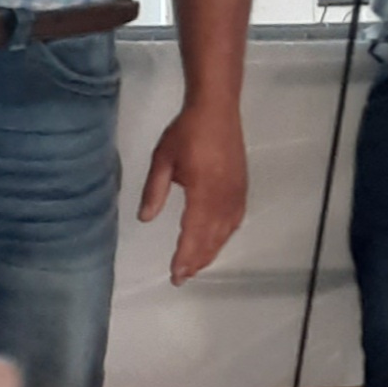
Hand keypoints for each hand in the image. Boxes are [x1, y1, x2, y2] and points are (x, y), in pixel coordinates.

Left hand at [138, 96, 248, 284]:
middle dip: (196, 260)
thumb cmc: (186, 131)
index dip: (184, 256)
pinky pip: (235, 221)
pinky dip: (225, 237)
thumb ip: (154, 190)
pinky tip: (216, 242)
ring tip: (195, 267)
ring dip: (210, 252)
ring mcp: (236, 194)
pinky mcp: (241, 188)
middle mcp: (224, 197)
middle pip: (211, 238)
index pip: (193, 232)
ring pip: (225, 232)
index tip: (175, 274)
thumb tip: (145, 218)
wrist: (216, 109)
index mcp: (203, 190)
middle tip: (181, 278)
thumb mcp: (162, 158)